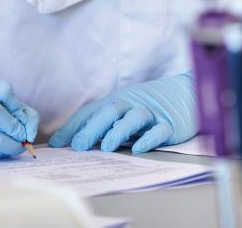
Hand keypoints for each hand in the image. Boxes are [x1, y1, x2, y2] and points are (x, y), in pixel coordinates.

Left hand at [49, 73, 196, 153]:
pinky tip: (139, 148)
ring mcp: (151, 114)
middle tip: (78, 145)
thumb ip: (99, 123)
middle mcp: (131, 104)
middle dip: (92, 128)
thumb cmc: (149, 105)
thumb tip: (68, 141)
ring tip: (107, 147)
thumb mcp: (122, 110)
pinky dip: (149, 138)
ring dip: (118, 131)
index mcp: (116, 102)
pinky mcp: (170, 124)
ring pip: (133, 118)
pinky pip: (158, 130)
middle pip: (110, 112)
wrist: (186, 92)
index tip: (55, 144)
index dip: (72, 127)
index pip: (90, 112)